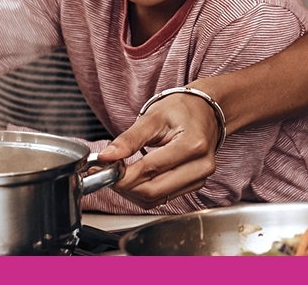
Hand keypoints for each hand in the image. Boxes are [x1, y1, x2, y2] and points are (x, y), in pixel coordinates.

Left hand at [93, 88, 219, 207]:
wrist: (204, 110)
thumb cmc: (181, 109)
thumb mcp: (153, 117)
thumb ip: (129, 139)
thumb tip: (106, 157)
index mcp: (193, 145)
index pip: (150, 170)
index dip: (122, 173)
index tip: (103, 168)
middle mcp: (201, 166)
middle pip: (153, 190)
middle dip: (124, 185)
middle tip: (106, 172)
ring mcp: (200, 178)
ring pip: (157, 199)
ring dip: (132, 191)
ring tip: (118, 174)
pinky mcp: (194, 185)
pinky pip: (163, 198)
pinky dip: (143, 192)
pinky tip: (133, 178)